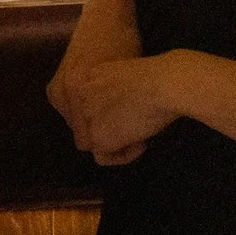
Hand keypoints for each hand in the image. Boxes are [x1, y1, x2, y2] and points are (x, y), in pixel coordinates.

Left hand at [59, 51, 189, 163]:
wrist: (162, 84)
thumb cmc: (152, 77)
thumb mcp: (118, 78)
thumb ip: (106, 94)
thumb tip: (111, 113)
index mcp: (78, 79)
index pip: (83, 106)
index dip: (106, 113)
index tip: (129, 111)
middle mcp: (74, 98)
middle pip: (85, 124)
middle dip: (108, 128)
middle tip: (134, 126)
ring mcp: (84, 118)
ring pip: (91, 141)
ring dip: (114, 143)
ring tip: (139, 136)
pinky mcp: (97, 137)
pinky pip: (103, 158)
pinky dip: (122, 156)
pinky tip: (141, 145)